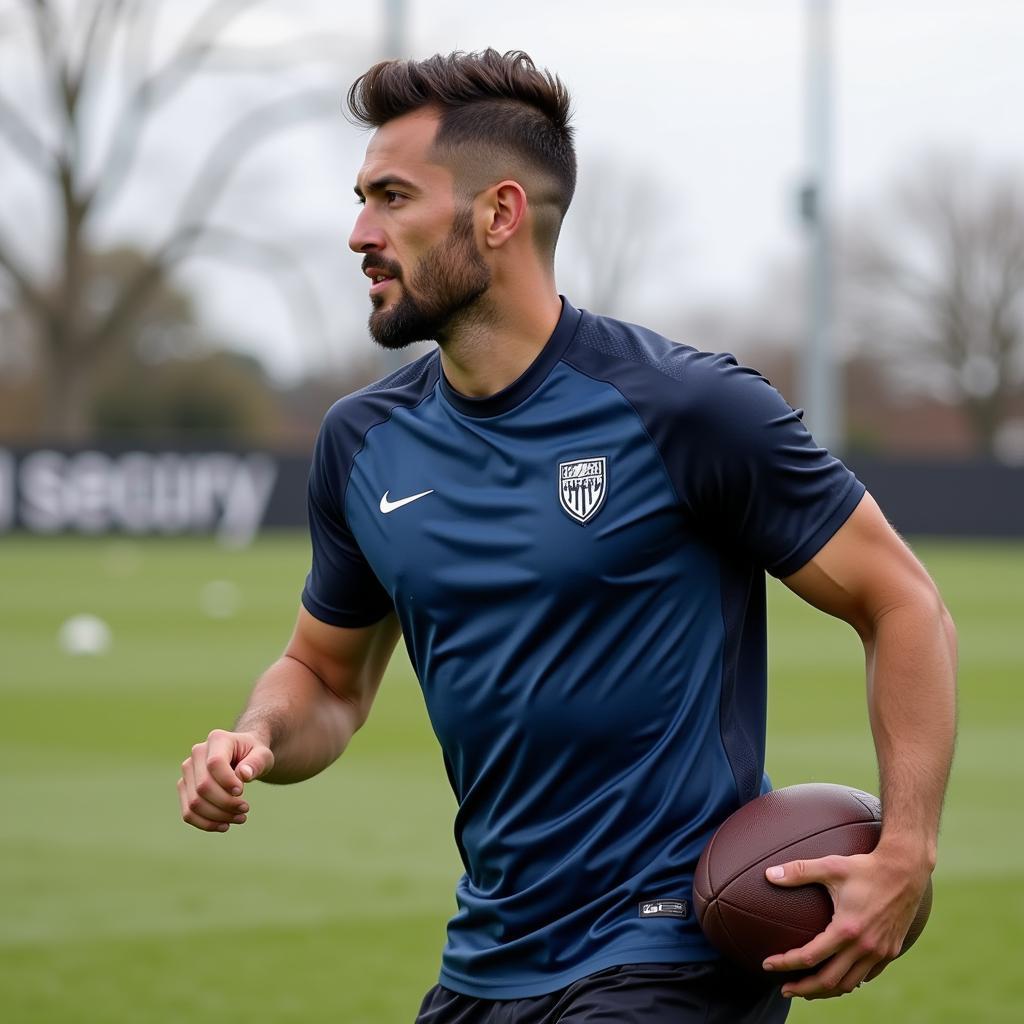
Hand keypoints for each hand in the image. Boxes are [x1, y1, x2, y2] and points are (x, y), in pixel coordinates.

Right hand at [177, 728, 273, 832]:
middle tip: (245, 809)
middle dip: (225, 803)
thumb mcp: (263, 755)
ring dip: (217, 816)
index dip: (227, 781)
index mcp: (217, 739)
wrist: (243, 756)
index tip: (241, 792)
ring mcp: (188, 771)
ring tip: (240, 818)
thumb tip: (244, 774)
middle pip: (203, 787)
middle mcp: (197, 753)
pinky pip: (188, 813)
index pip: (214, 764)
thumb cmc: (254, 754)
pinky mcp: (184, 787)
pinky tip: (225, 825)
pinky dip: (206, 823)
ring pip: (194, 803)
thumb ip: (256, 763)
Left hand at [760, 847, 930, 998]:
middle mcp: (864, 946)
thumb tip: (768, 874)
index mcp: (847, 929)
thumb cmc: (865, 867)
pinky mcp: (891, 951)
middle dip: (804, 988)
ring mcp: (880, 952)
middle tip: (784, 990)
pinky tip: (838, 977)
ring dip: (826, 990)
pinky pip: (867, 976)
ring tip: (807, 989)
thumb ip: (798, 871)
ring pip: (849, 984)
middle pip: (829, 981)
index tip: (767, 964)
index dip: (785, 963)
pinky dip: (850, 981)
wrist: (906, 871)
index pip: (809, 957)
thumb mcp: (830, 866)